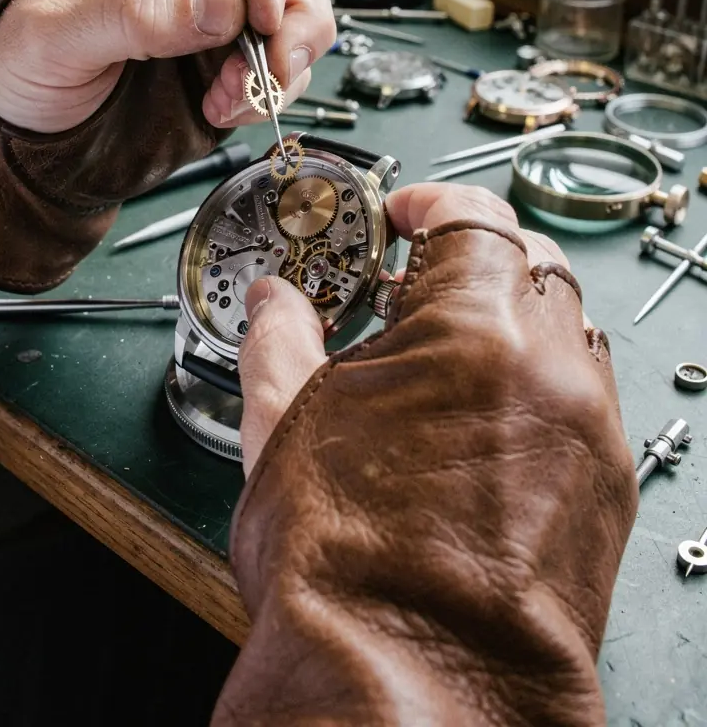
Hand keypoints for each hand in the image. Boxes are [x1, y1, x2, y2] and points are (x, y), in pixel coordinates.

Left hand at [0, 0, 334, 133]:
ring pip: (294, 18)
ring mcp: (213, 21)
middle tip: (271, 63)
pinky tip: (227, 110)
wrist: (5, 139)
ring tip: (237, 96)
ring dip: (284, 61)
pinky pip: (278, 72)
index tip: (264, 12)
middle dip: (290, 17)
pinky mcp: (224, 70)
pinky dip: (269, 94)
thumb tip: (223, 1)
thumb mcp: (56, 34)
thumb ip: (136, 12)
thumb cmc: (10, 65)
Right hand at [219, 185, 636, 725]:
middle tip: (420, 289)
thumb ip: (280, 338)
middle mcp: (552, 367)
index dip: (434, 203)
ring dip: (514, 320)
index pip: (475, 214)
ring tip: (450, 360)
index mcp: (473, 330)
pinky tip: (486, 422)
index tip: (406, 217)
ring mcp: (590, 427)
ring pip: (567, 327)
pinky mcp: (607, 483)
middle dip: (477, 258)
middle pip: (532, 261)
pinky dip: (540, 382)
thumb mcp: (285, 426)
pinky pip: (585, 396)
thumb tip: (274, 302)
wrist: (407, 688)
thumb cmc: (346, 571)